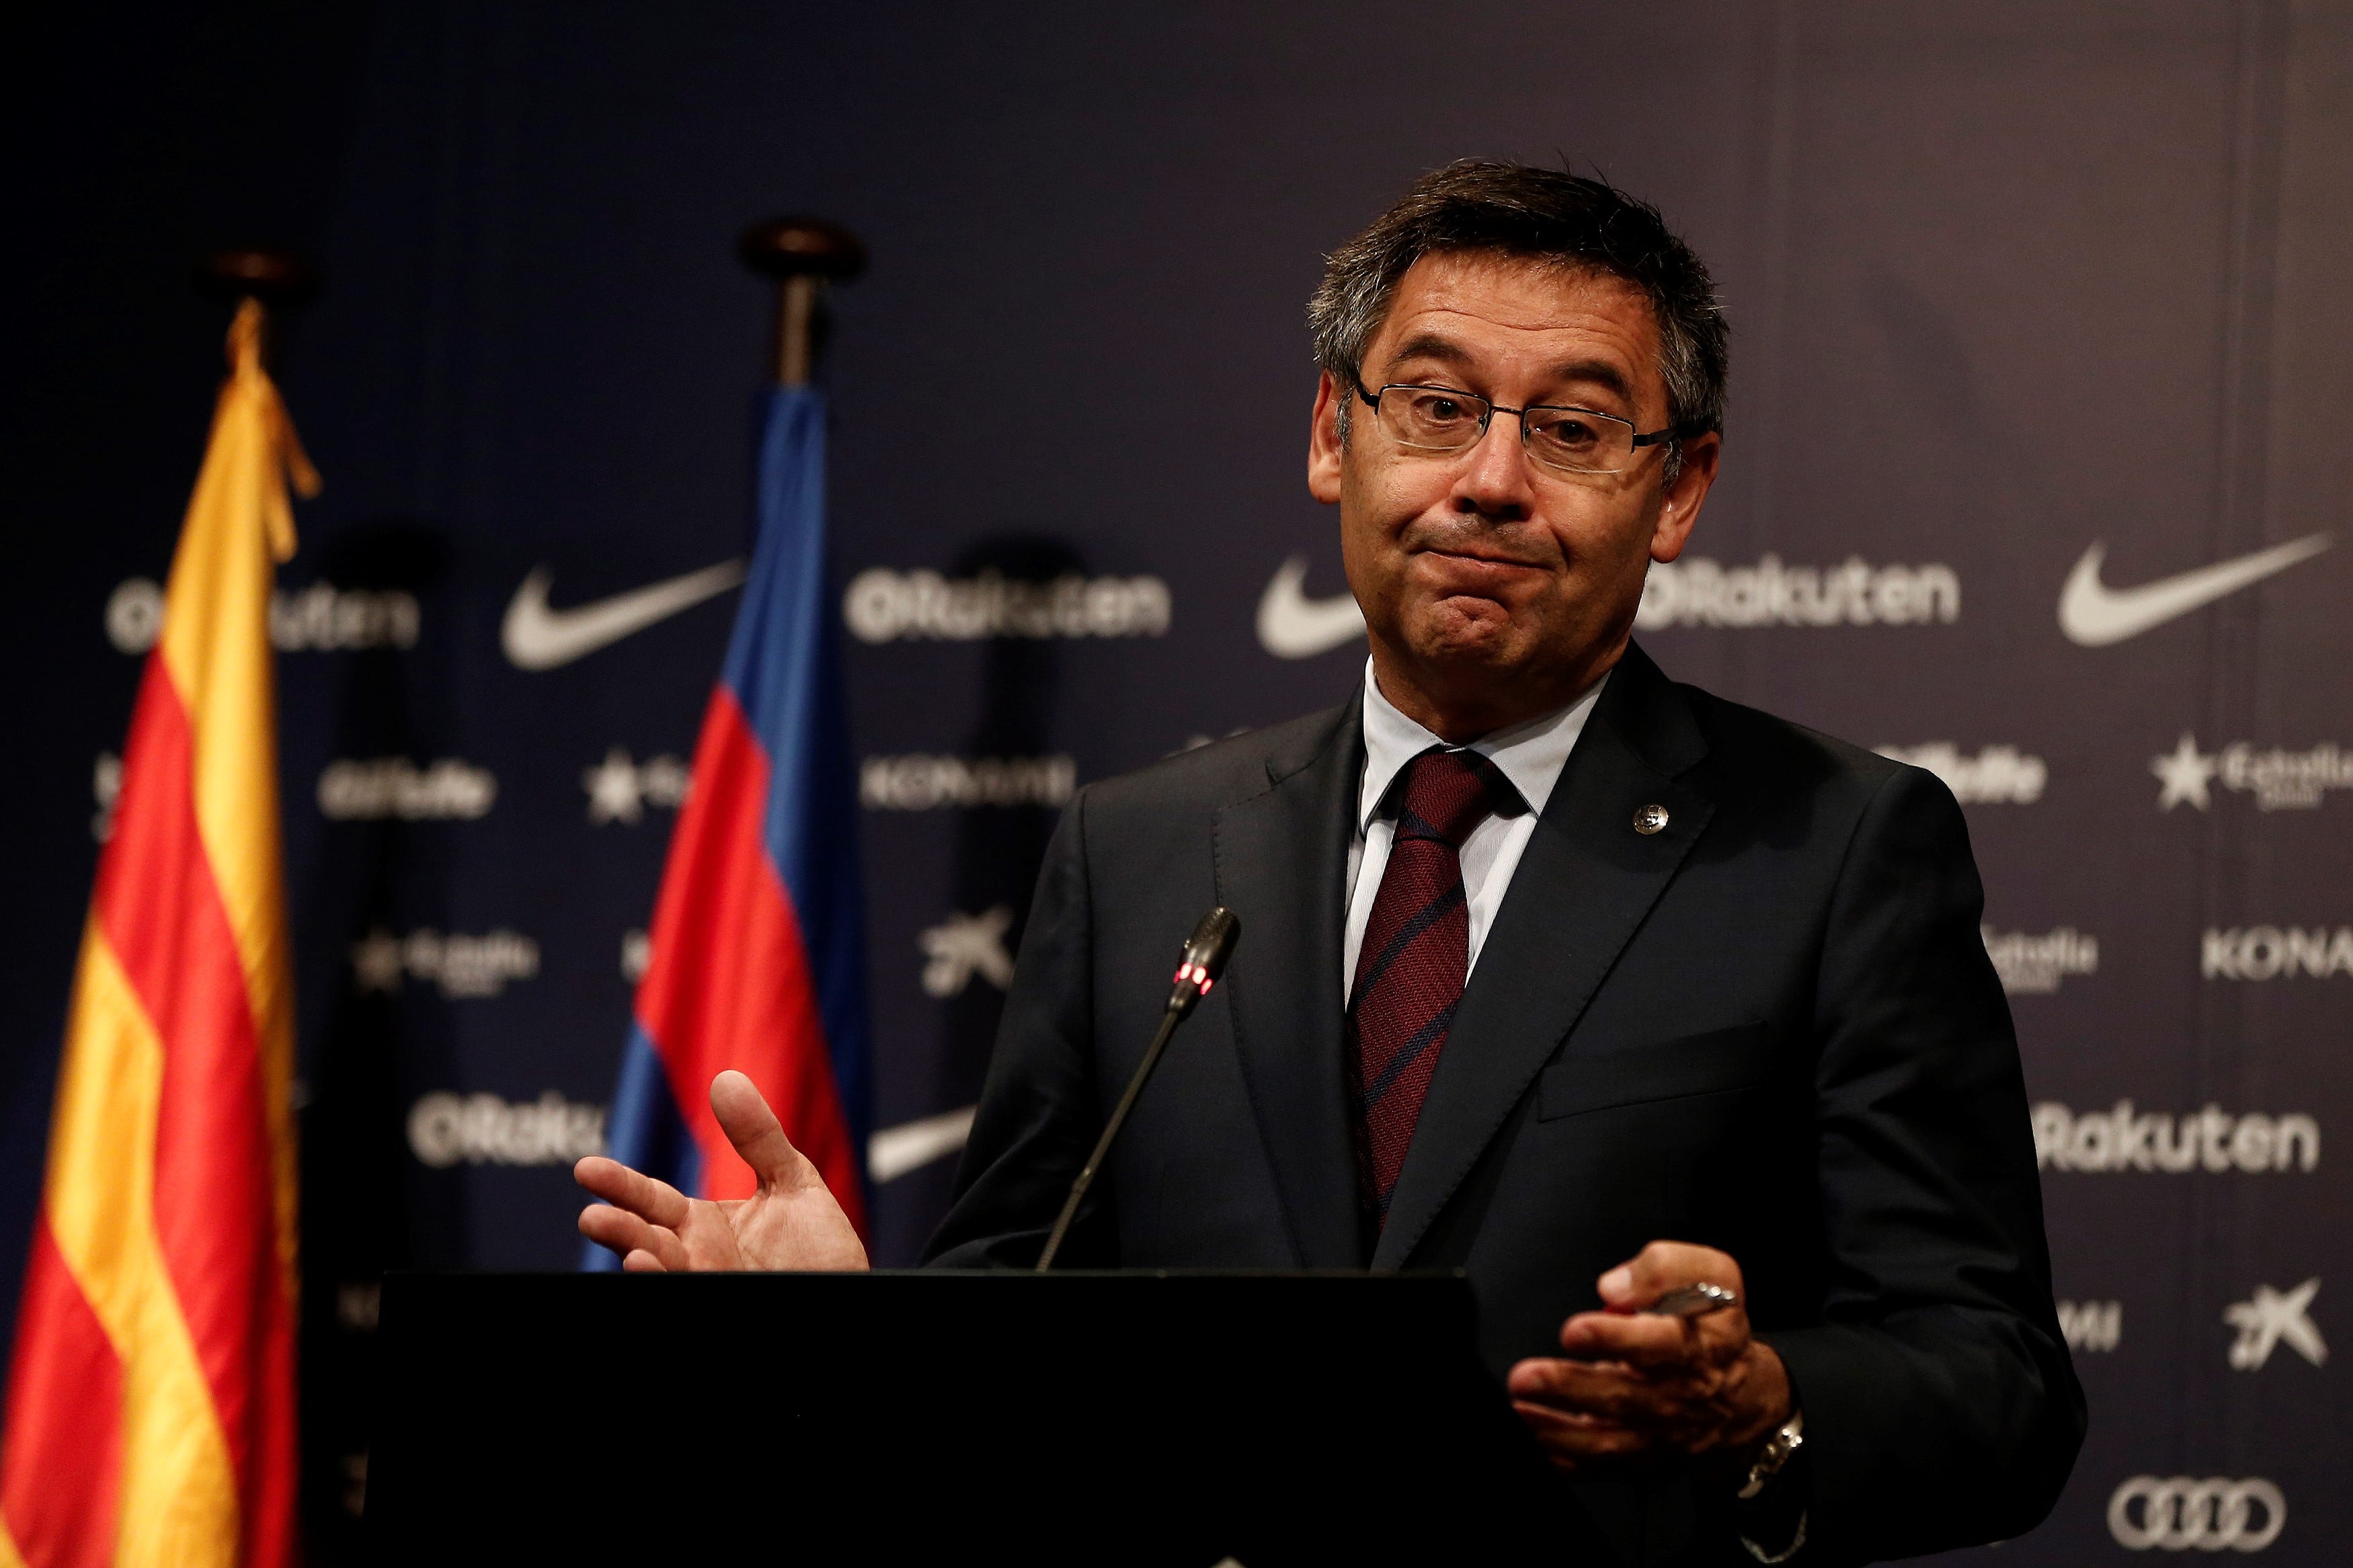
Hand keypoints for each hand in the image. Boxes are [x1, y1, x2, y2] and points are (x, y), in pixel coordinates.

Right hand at [575, 1070, 867, 1271]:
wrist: (851, 1296)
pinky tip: (651, 1268)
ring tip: (626, 1251)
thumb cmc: (820, 1250)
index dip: (620, 1185)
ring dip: (638, 1260)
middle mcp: (695, 1258)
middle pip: (645, 1240)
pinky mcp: (717, 1303)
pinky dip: (666, 1282)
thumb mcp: (793, 1183)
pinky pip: (685, 1294)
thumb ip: (759, 1138)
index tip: (585, 1169)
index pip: (651, 1201)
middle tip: (591, 1216)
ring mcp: (705, 1283)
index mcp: (702, 1225)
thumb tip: (726, 1079)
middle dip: (618, 1229)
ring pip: (661, 1272)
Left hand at [1506, 1241, 1790, 1476]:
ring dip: (1556, 1429)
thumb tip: (1614, 1287)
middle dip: (1569, 1387)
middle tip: (1526, 1376)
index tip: (1575, 1330)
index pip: (1660, 1344)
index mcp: (1697, 1347)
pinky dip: (1561, 1458)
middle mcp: (1677, 1396)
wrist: (1744, 1400)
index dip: (1616, 1338)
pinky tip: (1532, 1438)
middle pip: (1622, 1396)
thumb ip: (1666, 1269)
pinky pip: (1596, 1466)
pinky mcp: (1639, 1458)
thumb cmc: (1713, 1330)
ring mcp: (1657, 1434)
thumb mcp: (1713, 1279)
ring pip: (1606, 1440)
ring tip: (1517, 1409)